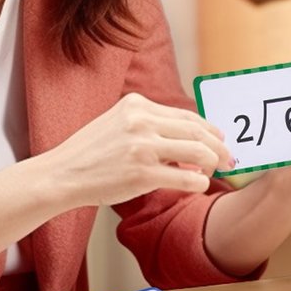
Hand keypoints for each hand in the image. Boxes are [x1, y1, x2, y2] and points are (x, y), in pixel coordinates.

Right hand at [46, 93, 232, 207]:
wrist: (61, 174)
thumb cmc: (89, 153)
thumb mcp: (118, 123)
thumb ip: (150, 126)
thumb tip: (190, 140)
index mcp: (137, 104)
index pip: (186, 115)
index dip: (209, 129)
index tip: (220, 139)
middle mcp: (141, 121)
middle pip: (197, 132)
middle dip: (219, 146)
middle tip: (229, 158)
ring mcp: (142, 147)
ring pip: (198, 152)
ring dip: (214, 163)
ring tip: (218, 171)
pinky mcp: (142, 174)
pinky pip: (186, 177)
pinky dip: (199, 182)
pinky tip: (199, 185)